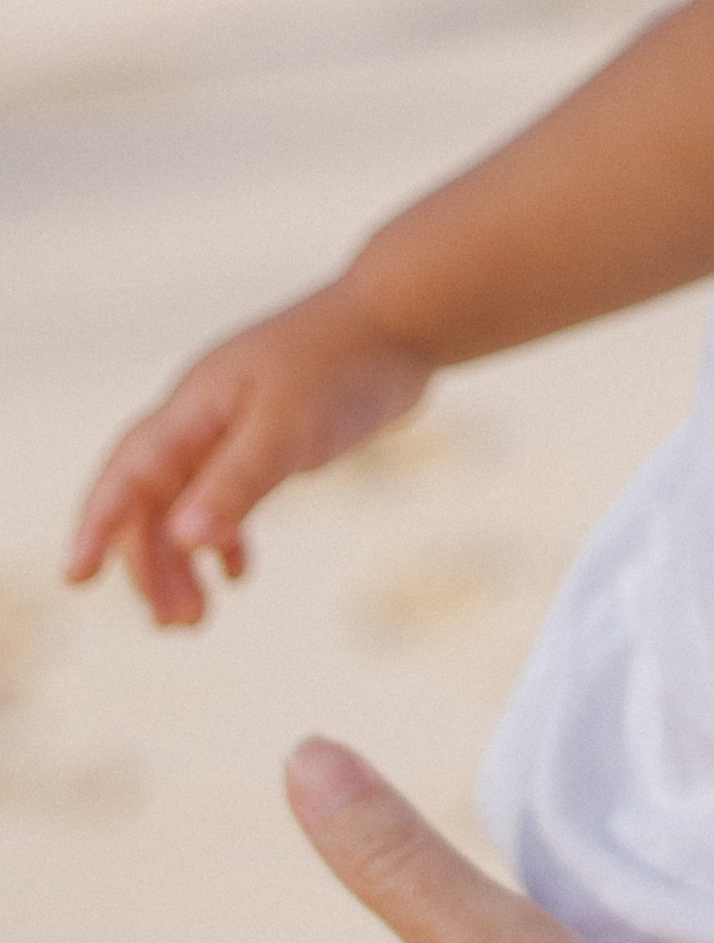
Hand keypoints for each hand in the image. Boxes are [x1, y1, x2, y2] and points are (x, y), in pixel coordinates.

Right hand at [66, 289, 432, 622]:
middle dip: (151, 562)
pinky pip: (228, 495)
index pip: (126, 474)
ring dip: (184, 559)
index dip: (97, 526)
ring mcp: (236, 426)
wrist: (405, 320)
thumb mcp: (288, 428)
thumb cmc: (344, 363)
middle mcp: (203, 418)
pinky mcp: (272, 437)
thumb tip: (182, 540)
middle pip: (151, 500)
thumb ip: (237, 482)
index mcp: (193, 407)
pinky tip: (238, 573)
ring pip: (187, 503)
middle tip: (175, 622)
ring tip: (194, 618)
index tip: (77, 580)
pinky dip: (225, 536)